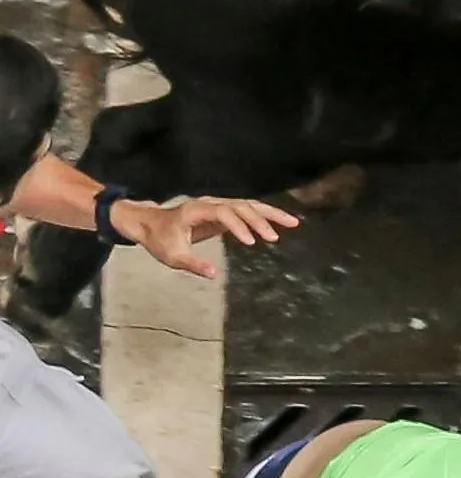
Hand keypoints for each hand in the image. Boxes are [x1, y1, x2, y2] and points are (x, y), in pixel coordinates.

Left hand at [113, 195, 300, 279]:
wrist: (150, 224)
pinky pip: (246, 211)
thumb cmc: (160, 240)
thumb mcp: (172, 256)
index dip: (239, 226)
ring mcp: (218, 205)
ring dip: (270, 213)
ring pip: (248, 205)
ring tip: (292, 222)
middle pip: (241, 205)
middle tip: (277, 235)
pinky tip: (278, 224)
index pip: (223, 213)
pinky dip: (263, 216)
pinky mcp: (223, 211)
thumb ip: (193, 264)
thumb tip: (214, 274)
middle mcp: (210, 203)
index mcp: (196, 210)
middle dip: (261, 218)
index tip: (251, 242)